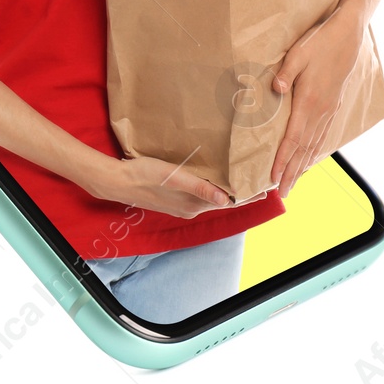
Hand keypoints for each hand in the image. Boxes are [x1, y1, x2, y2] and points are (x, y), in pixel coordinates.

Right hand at [86, 154, 267, 219]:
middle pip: (223, 200)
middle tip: (259, 177)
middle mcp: (190, 208)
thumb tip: (228, 200)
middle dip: (241, 191)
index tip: (267, 186)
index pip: (229, 202)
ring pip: (211, 197)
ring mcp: (181, 205)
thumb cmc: (144, 175)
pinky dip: (212, 188)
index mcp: (194, 205)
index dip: (248, 195)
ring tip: (242, 176)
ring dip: (227, 189)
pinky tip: (214, 178)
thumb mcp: (174, 178)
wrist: (116, 181)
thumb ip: (200, 188)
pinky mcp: (173, 199)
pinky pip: (199, 195)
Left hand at [269, 7, 364, 197]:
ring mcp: (329, 110)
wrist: (347, 35)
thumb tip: (276, 90)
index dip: (283, 160)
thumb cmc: (319, 42)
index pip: (293, 138)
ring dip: (303, 165)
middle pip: (304, 149)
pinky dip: (315, 151)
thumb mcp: (298, 53)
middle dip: (292, 172)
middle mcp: (320, 111)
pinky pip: (323, 135)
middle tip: (282, 192)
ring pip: (314, 145)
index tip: (274, 178)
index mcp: (309, 101)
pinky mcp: (333, 105)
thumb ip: (286, 73)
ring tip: (293, 182)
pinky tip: (310, 158)